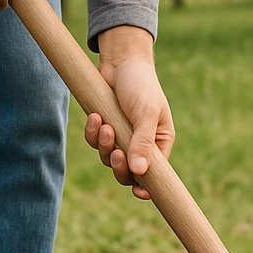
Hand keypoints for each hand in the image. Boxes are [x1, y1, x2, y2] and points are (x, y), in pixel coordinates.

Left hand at [84, 26, 173, 199]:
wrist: (121, 60)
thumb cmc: (141, 85)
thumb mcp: (146, 113)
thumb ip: (143, 142)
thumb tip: (139, 172)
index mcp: (159, 143)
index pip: (155, 174)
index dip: (147, 187)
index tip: (139, 192)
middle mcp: (141, 144)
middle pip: (128, 172)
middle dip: (119, 165)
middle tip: (117, 153)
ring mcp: (121, 137)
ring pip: (109, 158)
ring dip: (104, 145)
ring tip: (105, 125)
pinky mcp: (105, 127)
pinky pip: (95, 142)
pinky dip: (93, 133)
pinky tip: (95, 117)